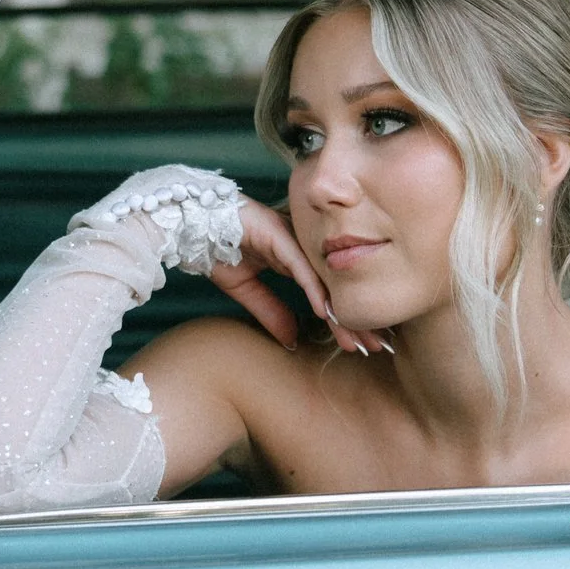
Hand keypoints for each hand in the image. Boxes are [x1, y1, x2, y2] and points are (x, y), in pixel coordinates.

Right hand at [210, 199, 390, 355]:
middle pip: (334, 288)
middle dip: (356, 319)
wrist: (192, 222)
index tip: (362, 343)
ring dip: (342, 312)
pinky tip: (325, 311)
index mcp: (295, 258)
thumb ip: (271, 312)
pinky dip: (314, 290)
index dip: (344, 319)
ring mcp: (292, 240)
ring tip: (361, 337)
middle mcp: (301, 249)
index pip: (326, 293)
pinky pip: (301, 267)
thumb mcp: (246, 289)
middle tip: (377, 345)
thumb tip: (292, 341)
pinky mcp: (279, 235)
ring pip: (324, 280)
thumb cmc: (217, 247)